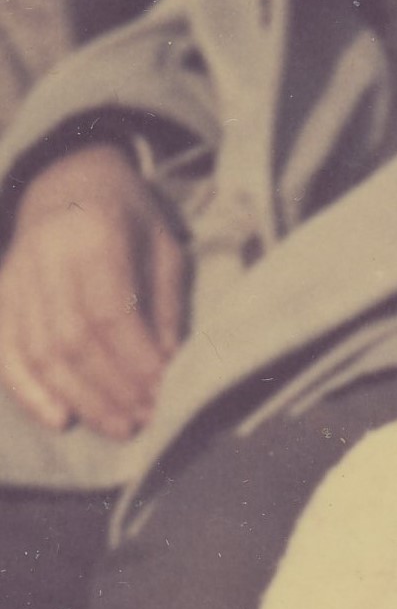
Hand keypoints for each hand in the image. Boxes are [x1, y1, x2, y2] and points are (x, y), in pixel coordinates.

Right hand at [0, 144, 187, 438]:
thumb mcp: (163, 248)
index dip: (136, 360)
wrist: (67, 181)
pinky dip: (28, 391)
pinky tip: (61, 419)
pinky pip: (6, 350)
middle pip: (72, 339)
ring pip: (39, 352)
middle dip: (112, 389)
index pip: (109, 311)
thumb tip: (167, 366)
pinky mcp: (1, 296)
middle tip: (146, 420)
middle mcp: (45, 254)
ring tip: (121, 427)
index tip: (163, 393)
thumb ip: (166, 306)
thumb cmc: (128, 219)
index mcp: (94, 233)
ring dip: (81, 398)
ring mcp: (16, 276)